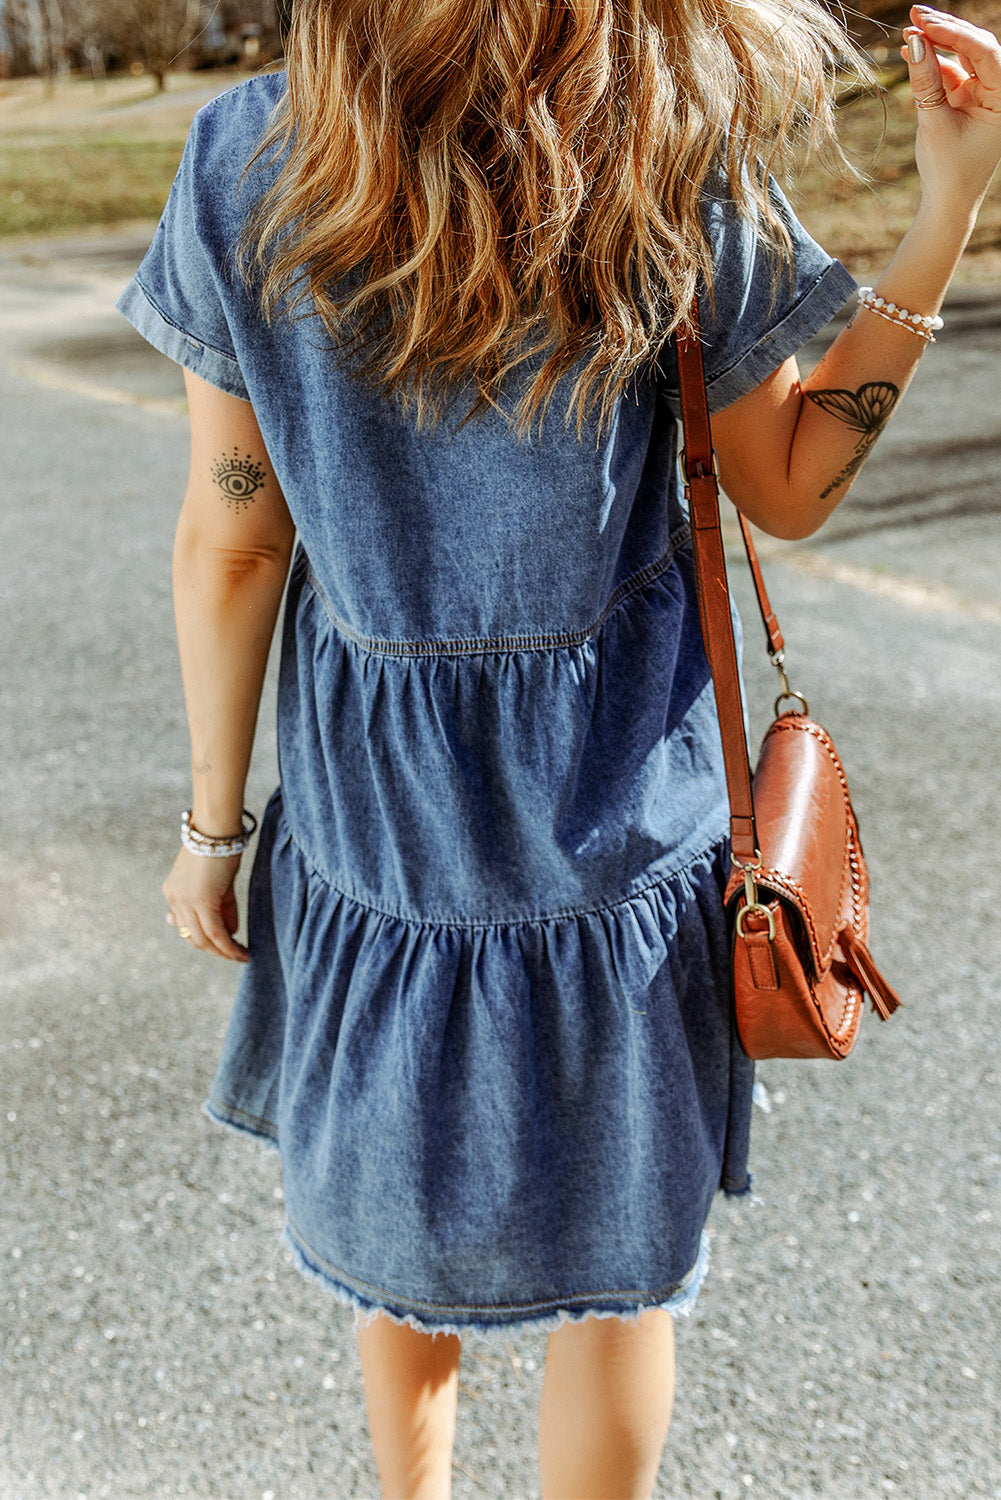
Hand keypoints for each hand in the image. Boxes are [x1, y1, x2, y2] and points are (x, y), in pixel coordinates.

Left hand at [163, 847, 248, 961]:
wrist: (216, 829)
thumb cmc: (220, 848)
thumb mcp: (219, 882)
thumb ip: (222, 907)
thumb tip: (230, 933)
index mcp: (173, 891)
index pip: (185, 925)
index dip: (203, 939)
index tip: (220, 945)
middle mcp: (174, 899)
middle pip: (192, 937)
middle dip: (214, 950)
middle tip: (233, 954)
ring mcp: (184, 901)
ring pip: (203, 939)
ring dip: (222, 952)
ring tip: (240, 956)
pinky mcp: (201, 901)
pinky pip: (215, 933)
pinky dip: (228, 946)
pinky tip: (240, 952)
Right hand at [903, 7, 1000, 212]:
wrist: (948, 202)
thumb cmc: (948, 169)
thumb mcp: (933, 121)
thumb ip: (925, 80)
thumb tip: (913, 42)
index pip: (984, 52)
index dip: (955, 34)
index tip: (926, 24)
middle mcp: (998, 89)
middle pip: (975, 47)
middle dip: (945, 30)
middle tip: (917, 15)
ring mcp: (982, 92)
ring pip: (961, 56)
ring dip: (936, 43)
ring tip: (909, 31)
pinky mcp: (965, 98)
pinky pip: (949, 72)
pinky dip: (931, 63)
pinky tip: (910, 51)